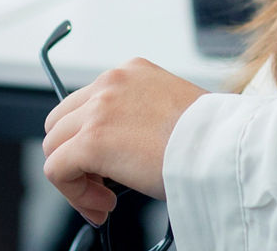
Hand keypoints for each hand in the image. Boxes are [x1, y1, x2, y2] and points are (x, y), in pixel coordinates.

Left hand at [42, 58, 207, 224]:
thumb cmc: (210, 136)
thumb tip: (125, 149)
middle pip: (62, 122)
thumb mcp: (171, 111)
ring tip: (104, 198)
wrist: (222, 146)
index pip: (87, 104)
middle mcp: (111, 83)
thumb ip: (140, 119)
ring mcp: (98, 109)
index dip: (89, 140)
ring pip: (54, 146)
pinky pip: (57, 171)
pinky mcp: (91, 140)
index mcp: (131, 73)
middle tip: (101, 184)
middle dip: (75, 156)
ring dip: (75, 178)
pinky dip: (74, 194)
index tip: (106, 165)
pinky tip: (104, 204)